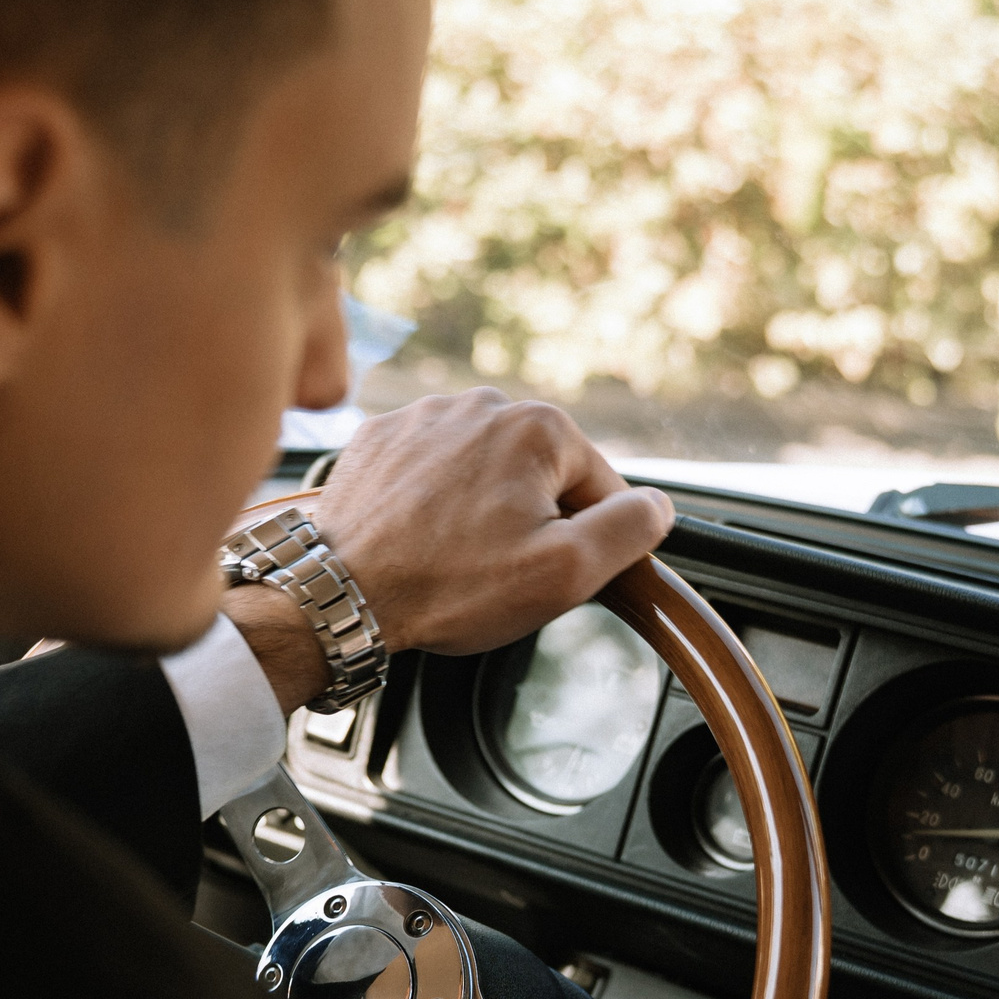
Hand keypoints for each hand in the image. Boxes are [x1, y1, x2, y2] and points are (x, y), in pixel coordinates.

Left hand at [322, 388, 673, 653]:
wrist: (340, 594)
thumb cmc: (450, 587)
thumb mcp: (567, 572)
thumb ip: (630, 530)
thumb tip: (658, 507)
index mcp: (538, 427)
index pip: (599, 487)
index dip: (585, 540)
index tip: (548, 570)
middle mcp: (482, 404)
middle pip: (541, 474)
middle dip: (531, 521)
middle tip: (496, 570)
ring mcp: (425, 416)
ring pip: (486, 469)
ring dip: (483, 509)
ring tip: (454, 556)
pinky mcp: (381, 437)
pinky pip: (433, 468)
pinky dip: (435, 501)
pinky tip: (421, 537)